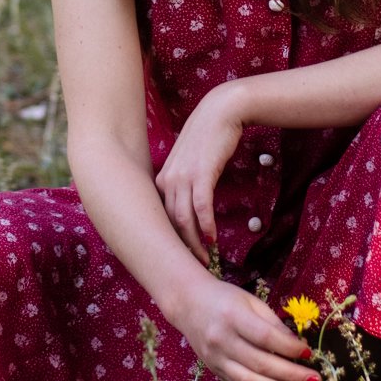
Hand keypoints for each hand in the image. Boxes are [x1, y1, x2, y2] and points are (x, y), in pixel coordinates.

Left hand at [155, 85, 244, 259]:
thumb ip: (184, 183)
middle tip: (192, 268)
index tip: (179, 257)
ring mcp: (182, 177)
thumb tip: (189, 205)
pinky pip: (201, 207)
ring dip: (194, 243)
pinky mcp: (201, 174)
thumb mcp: (189, 162)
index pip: (160, 218)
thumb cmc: (207, 137)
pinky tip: (213, 239)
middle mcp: (167, 180)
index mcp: (162, 179)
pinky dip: (206, 226)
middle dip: (181, 248)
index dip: (169, 240)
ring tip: (204, 260)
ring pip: (183, 220)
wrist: (220, 111)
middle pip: (169, 223)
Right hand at [170, 271, 319, 380]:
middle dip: (292, 374)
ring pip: (250, 379)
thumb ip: (273, 323)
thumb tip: (298, 346)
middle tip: (315, 379)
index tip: (309, 353)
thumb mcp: (251, 301)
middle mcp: (223, 339)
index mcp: (234, 316)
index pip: (266, 337)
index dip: (289, 348)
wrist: (188, 303)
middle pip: (261, 362)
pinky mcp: (213, 369)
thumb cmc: (224, 298)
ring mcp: (216, 357)